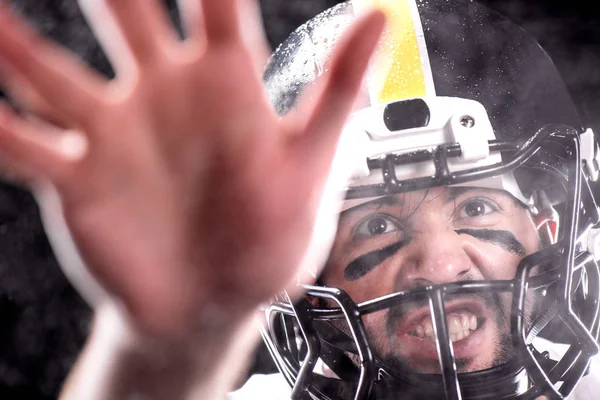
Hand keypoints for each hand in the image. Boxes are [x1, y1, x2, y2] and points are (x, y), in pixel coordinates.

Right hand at [0, 0, 384, 339]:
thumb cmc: (269, 235)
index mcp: (223, 84)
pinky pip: (23, 145)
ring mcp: (113, 135)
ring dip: (19, 41)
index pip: (214, 0)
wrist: (217, 302)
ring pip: (54, 71)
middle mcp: (161, 95)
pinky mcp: (75, 180)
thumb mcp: (312, 164)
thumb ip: (338, 91)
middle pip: (127, 12)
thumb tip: (383, 15)